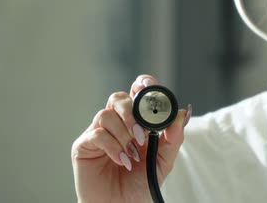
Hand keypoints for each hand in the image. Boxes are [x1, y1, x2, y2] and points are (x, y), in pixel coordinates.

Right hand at [72, 75, 190, 202]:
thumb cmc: (141, 183)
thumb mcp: (164, 160)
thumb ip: (174, 137)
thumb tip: (182, 113)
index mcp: (137, 122)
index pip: (137, 93)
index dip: (143, 84)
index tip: (149, 88)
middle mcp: (117, 123)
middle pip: (119, 97)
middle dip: (132, 113)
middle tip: (142, 135)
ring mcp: (99, 132)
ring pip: (106, 113)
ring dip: (123, 134)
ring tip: (133, 156)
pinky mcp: (84, 145)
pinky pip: (96, 133)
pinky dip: (113, 147)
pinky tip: (122, 161)